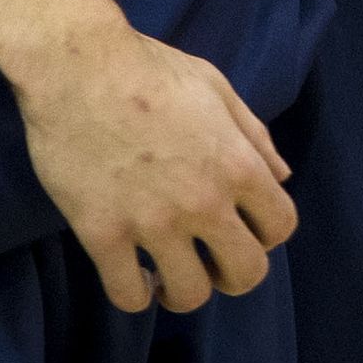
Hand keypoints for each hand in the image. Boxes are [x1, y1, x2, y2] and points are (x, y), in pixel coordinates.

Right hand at [12, 22, 295, 314]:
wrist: (79, 67)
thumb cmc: (151, 68)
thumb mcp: (216, 87)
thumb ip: (253, 134)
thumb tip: (282, 175)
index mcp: (236, 162)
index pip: (281, 226)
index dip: (268, 232)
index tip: (244, 226)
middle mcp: (203, 200)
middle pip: (247, 273)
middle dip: (234, 274)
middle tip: (211, 260)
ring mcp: (153, 222)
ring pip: (189, 295)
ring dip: (183, 288)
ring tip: (167, 270)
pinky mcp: (103, 234)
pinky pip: (128, 296)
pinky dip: (135, 294)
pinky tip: (132, 271)